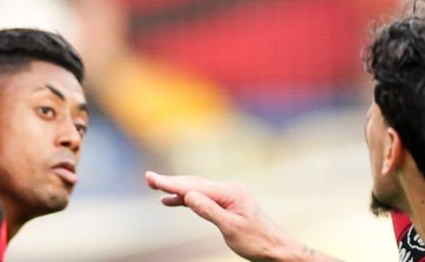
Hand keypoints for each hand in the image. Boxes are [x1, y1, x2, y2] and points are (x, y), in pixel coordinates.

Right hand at [146, 171, 304, 261]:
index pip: (195, 186)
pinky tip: (174, 201)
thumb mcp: (230, 228)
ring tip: (156, 186)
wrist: (275, 247)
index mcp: (230, 192)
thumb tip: (189, 195)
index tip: (152, 179)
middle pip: (195, 183)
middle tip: (149, 178)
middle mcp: (229, 189)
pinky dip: (188, 198)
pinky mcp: (228, 203)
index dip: (172, 184)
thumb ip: (210, 211)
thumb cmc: (256, 240)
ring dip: (177, 188)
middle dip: (171, 182)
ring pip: (198, 189)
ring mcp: (229, 195)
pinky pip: (204, 197)